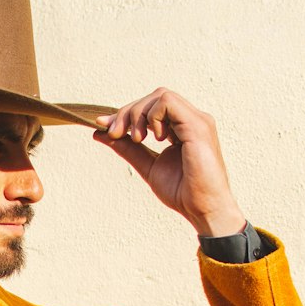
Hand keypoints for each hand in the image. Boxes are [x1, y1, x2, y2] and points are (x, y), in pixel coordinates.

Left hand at [94, 88, 246, 237]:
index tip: (105, 127)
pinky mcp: (197, 125)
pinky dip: (152, 116)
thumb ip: (128, 148)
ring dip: (139, 113)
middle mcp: (191, 120)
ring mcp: (196, 120)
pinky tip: (153, 138)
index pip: (152, 107)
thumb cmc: (183, 192)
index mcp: (182, 128)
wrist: (203, 210)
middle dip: (128, 112)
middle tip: (115, 133)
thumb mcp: (148, 166)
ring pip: (160, 95)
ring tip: (137, 139)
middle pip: (154, 97)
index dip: (126, 113)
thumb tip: (101, 133)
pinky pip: (168, 102)